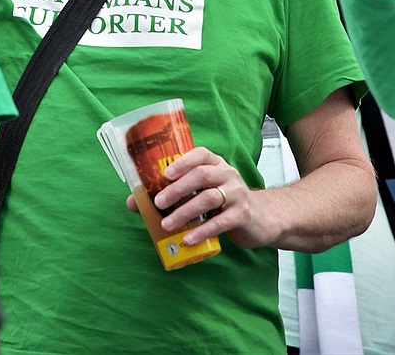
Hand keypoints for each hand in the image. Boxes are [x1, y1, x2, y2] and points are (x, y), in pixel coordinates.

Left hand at [127, 145, 267, 248]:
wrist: (261, 219)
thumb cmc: (223, 202)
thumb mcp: (202, 193)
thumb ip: (174, 194)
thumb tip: (134, 202)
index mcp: (215, 163)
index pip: (200, 154)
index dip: (182, 162)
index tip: (164, 174)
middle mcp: (227, 174)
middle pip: (201, 175)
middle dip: (177, 189)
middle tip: (158, 203)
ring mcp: (237, 193)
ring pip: (209, 198)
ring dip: (185, 212)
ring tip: (168, 224)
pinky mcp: (242, 215)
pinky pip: (221, 222)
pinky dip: (202, 231)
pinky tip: (187, 239)